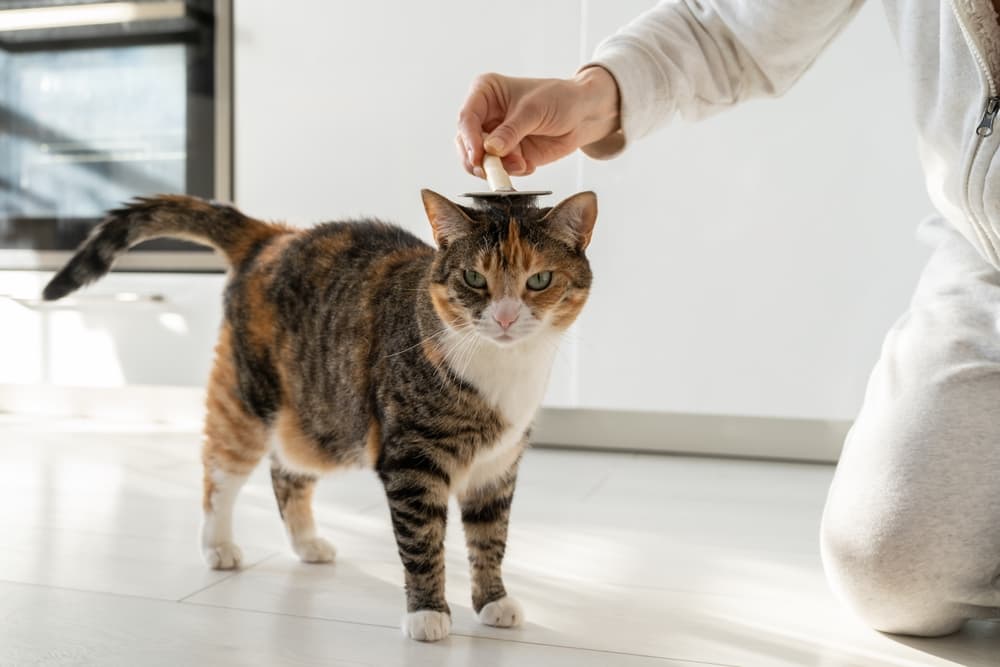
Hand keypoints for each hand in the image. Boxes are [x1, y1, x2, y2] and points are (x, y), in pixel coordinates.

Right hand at [456, 67, 619, 176]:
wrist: (584, 115)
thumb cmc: (560, 99)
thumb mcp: (534, 111)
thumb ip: (511, 131)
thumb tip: (490, 150)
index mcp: (485, 93)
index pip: (466, 118)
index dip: (469, 139)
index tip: (478, 157)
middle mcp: (485, 116)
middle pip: (465, 143)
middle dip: (478, 160)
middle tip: (493, 170)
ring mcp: (495, 137)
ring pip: (478, 161)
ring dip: (497, 168)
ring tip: (520, 164)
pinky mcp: (507, 155)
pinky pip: (499, 171)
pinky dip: (511, 172)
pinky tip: (528, 164)